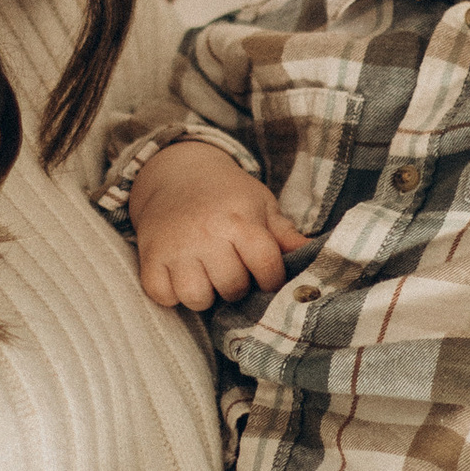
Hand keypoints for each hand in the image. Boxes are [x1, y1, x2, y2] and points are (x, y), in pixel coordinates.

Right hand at [127, 141, 310, 311]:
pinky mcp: (150, 255)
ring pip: (196, 297)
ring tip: (207, 278)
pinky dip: (172, 294)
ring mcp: (176, 246)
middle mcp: (208, 233)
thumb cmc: (226, 195)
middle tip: (232, 272)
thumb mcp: (261, 205)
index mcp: (241, 220)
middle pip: (232, 287)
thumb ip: (286, 235)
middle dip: (237, 287)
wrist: (175, 173)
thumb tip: (319, 259)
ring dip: (205, 295)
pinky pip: (162, 295)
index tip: (267, 278)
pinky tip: (180, 277)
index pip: (267, 268)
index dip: (272, 280)